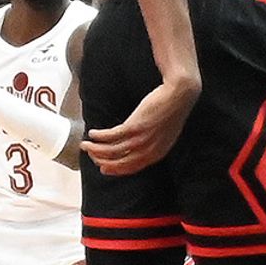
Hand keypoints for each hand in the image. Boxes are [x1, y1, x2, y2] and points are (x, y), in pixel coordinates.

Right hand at [83, 79, 200, 175]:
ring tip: (85, 145)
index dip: (115, 169)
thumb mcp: (166, 133)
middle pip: (118, 162)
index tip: (103, 168)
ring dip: (95, 149)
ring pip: (111, 151)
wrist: (179, 94)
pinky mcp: (134, 126)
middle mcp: (147, 150)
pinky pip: (110, 136)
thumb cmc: (173, 110)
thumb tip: (139, 148)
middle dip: (101, 160)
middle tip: (91, 156)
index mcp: (156, 154)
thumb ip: (154, 144)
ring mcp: (140, 139)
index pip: (131, 168)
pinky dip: (99, 136)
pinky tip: (93, 133)